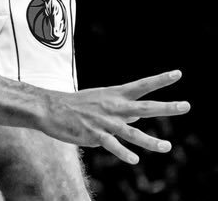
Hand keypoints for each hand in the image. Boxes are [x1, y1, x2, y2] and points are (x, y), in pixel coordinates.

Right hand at [42, 70, 189, 164]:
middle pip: (144, 107)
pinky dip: (124, 153)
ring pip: (132, 132)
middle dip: (166, 107)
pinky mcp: (93, 135)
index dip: (160, 80)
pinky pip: (112, 145)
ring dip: (151, 141)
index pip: (142, 85)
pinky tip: (135, 161)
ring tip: (167, 147)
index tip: (178, 73)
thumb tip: (139, 117)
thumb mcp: (101, 102)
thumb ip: (122, 110)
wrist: (48, 107)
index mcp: (114, 95)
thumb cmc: (77, 105)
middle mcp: (112, 106)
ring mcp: (103, 121)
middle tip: (186, 106)